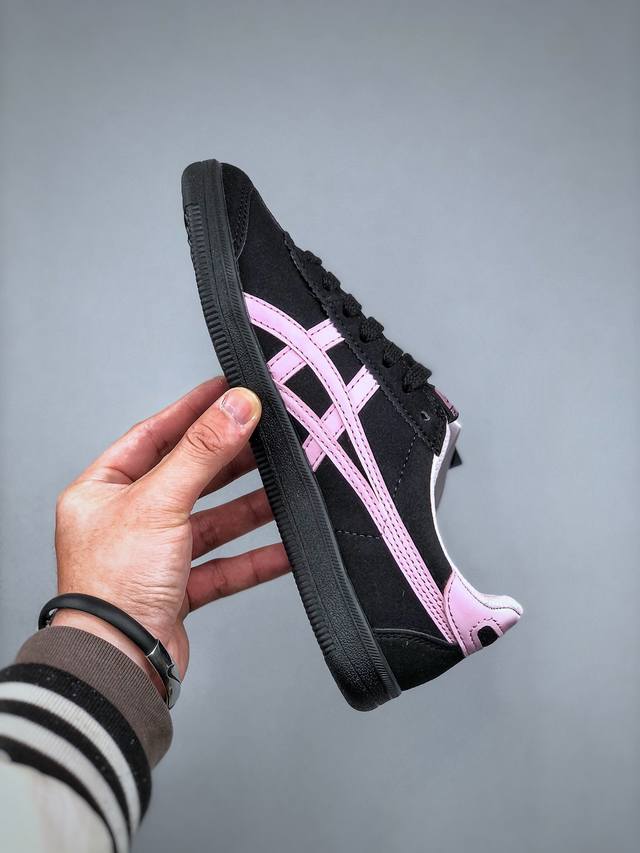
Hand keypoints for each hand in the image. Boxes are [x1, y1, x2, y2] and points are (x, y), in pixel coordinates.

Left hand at [52, 378, 289, 692]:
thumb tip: (235, 407)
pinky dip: (256, 557)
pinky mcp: (178, 590)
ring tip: (287, 488)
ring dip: (249, 508)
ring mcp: (153, 557)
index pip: (152, 436)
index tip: (225, 389)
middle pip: (187, 477)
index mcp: (103, 492)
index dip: (191, 412)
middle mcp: (126, 521)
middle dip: (229, 460)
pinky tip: (286, 547)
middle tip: (266, 437)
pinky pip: (225, 566)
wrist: (118, 664)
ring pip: (211, 522)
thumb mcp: (159, 502)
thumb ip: (202, 452)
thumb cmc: (111, 588)